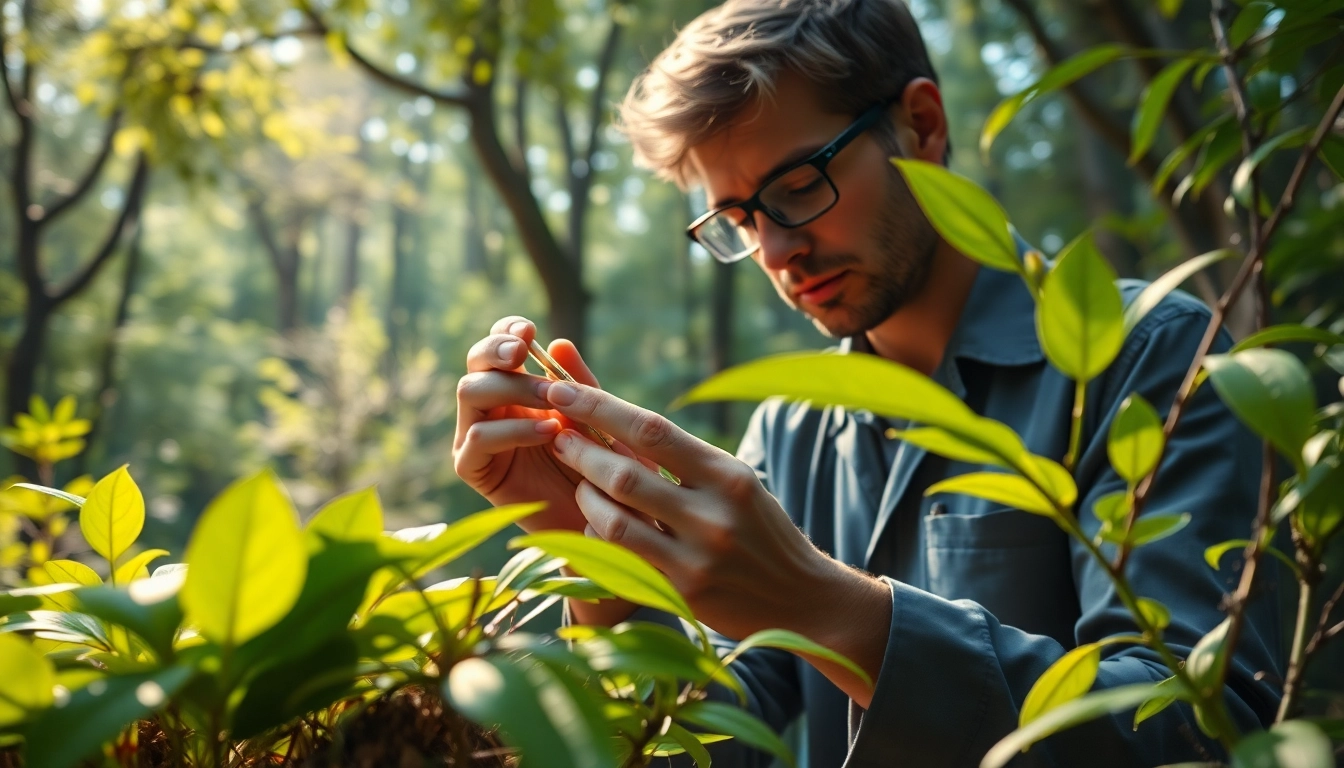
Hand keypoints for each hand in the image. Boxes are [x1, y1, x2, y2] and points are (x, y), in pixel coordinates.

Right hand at [452, 316, 596, 532]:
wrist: (600, 520)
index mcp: (516, 385)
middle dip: (497, 350)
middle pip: (475, 362)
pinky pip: (478, 438)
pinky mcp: (473, 467)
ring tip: (553, 401)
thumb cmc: (600, 465)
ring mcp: (476, 435)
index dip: (506, 330)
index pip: (498, 346)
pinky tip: (550, 433)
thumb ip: (578, 383)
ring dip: (512, 389)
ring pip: (470, 392)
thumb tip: (558, 342)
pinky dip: (514, 431)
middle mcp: (490, 406)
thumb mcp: (595, 418)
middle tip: (522, 352)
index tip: (529, 329)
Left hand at [538, 379, 891, 704]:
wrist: (802, 599)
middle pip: (626, 471)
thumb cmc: (759, 531)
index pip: (652, 429)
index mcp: (726, 473)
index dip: (600, 406)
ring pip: (615, 517)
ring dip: (584, 494)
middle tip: (554, 432)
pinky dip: (599, 535)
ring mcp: (698, 553)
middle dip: (580, 448)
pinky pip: (622, 556)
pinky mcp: (684, 590)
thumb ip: (684, 457)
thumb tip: (621, 415)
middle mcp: (714, 510)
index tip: (563, 387)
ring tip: (576, 479)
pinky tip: (595, 523)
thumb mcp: (734, 483)